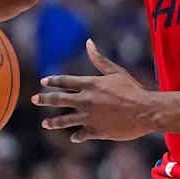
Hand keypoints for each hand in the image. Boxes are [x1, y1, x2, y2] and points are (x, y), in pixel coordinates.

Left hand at [32, 39, 154, 141]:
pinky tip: (73, 137)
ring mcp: (88, 117)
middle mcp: (84, 100)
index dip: (53, 81)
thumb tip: (88, 42)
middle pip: (58, 99)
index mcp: (89, 84)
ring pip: (64, 120)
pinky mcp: (94, 131)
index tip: (44, 82)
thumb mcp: (115, 71)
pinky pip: (80, 134)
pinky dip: (76, 136)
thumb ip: (99, 59)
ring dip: (53, 122)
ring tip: (45, 123)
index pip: (64, 81)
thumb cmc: (132, 89)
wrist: (144, 111)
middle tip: (35, 99)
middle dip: (44, 99)